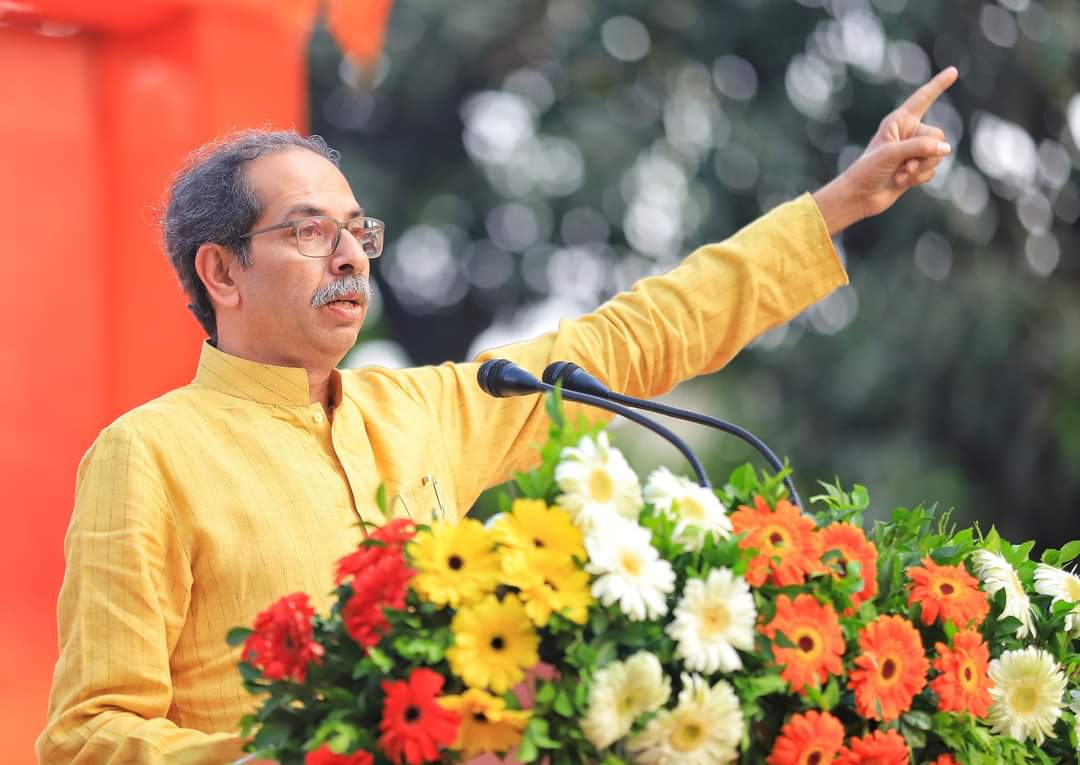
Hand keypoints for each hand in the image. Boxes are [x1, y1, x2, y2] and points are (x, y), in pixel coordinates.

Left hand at [813, 67, 957, 235]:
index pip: (923, 98)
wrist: (859, 196)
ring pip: (938, 155)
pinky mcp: (916, 168)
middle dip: (925, 153)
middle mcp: (908, 133)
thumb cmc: (868, 170)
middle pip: (937, 136)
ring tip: (900, 174)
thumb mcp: (892, 154)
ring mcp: (913, 151)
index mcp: (899, 121)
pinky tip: (901, 182)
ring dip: (920, 168)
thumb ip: (920, 147)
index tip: (953, 71)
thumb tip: (946, 149)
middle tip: (903, 164)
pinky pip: (932, 170)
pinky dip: (919, 178)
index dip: (938, 85)